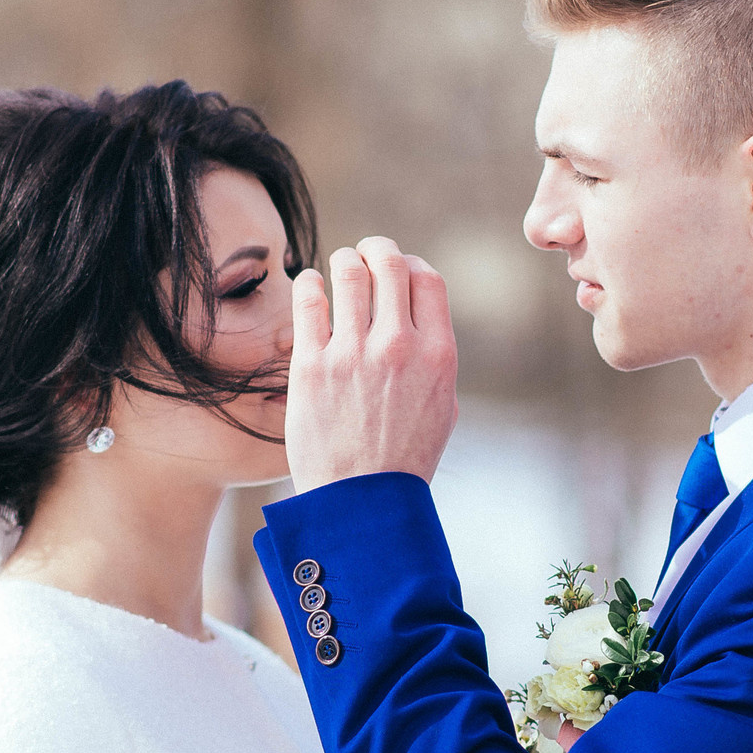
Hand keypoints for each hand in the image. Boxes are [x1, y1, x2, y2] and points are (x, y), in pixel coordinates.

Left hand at [286, 236, 458, 493]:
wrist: (362, 503)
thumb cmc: (404, 459)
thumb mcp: (443, 407)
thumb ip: (435, 358)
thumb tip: (420, 318)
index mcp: (438, 355)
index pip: (427, 278)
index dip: (411, 263)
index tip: (397, 270)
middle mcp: (399, 347)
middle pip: (389, 263)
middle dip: (376, 249)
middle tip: (364, 254)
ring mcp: (353, 354)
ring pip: (348, 272)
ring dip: (343, 260)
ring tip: (337, 268)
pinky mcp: (312, 366)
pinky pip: (309, 300)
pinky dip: (309, 281)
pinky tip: (309, 284)